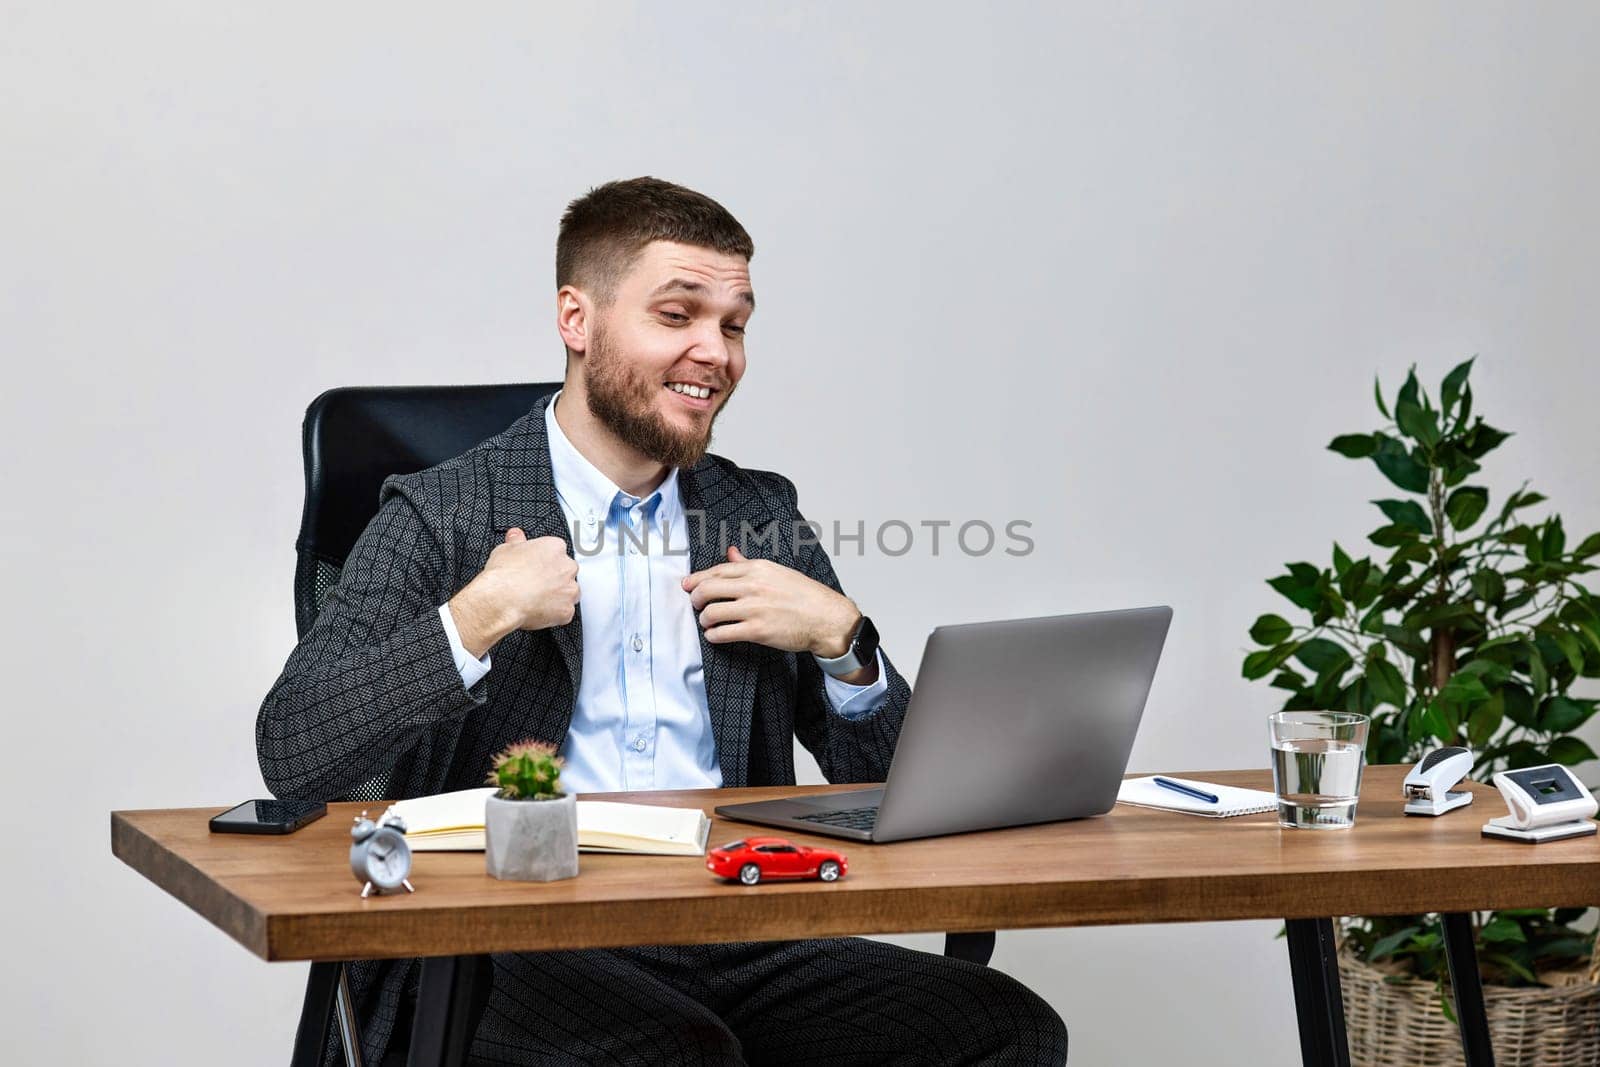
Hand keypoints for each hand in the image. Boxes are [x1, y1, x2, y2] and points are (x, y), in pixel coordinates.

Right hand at [449, 528, 579, 656]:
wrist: (502, 599)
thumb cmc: (504, 575)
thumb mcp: (506, 549)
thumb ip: (516, 541)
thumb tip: (515, 536)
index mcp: (555, 547)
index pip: (556, 552)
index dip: (544, 562)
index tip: (536, 568)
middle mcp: (567, 566)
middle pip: (566, 572)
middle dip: (554, 578)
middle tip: (535, 584)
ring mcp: (569, 589)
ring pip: (569, 592)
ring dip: (557, 596)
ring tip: (536, 599)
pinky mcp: (567, 610)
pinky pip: (564, 612)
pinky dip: (554, 614)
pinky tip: (538, 611)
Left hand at [683, 546, 861, 657]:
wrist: (827, 618)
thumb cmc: (805, 596)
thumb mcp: (777, 572)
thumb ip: (749, 564)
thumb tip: (731, 552)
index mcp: (758, 568)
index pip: (717, 570)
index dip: (697, 578)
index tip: (687, 585)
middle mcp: (753, 586)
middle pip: (708, 589)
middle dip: (695, 598)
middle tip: (696, 605)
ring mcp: (754, 608)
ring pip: (711, 612)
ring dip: (704, 619)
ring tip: (707, 622)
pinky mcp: (757, 630)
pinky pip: (723, 633)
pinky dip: (713, 635)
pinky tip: (715, 635)